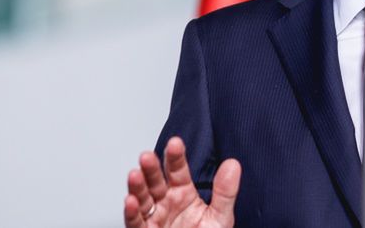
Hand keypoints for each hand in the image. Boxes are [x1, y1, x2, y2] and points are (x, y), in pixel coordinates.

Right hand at [123, 136, 240, 227]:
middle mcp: (166, 202)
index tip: (175, 143)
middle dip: (151, 169)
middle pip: (156, 182)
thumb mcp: (220, 217)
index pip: (178, 171)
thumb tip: (233, 164)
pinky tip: (131, 201)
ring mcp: (155, 218)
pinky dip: (132, 213)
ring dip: (137, 187)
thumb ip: (225, 192)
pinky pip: (136, 223)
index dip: (175, 157)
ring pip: (143, 199)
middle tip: (148, 156)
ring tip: (135, 174)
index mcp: (184, 193)